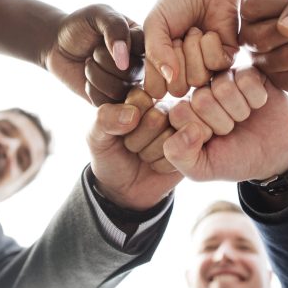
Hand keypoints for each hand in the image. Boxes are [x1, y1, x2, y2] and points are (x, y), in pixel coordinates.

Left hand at [45, 4, 144, 105]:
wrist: (58, 45)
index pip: (147, 50)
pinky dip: (91, 89)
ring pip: (119, 90)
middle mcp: (140, 65)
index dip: (121, 47)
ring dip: (95, 74)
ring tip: (89, 63)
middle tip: (94, 51)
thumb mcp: (98, 14)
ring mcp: (127, 85)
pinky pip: (106, 103)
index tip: (103, 38)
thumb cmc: (80, 26)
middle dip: (103, 59)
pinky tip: (87, 79)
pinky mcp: (112, 100)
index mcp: (142, 42)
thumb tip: (124, 60)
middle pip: (132, 72)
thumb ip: (115, 26)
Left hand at [89, 89, 181, 210]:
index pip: (140, 100)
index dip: (126, 123)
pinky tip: (157, 165)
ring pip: (170, 137)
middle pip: (157, 118)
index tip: (120, 132)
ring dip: (150, 154)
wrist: (123, 189)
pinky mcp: (192, 148)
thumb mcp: (96, 137)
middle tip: (132, 147)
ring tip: (144, 155)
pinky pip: (181, 155)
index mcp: (141, 97)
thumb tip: (133, 115)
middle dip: (138, 141)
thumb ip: (104, 119)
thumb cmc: (110, 156)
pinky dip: (162, 166)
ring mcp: (181, 128)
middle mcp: (164, 108)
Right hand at [143, 0, 263, 98]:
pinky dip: (211, 44)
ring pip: (198, 79)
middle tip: (181, 35)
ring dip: (194, 48)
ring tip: (196, 30)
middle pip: (178, 88)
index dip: (157, 66)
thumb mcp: (155, 24)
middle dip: (177, 56)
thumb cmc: (176, 2)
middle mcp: (185, 75)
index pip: (156, 89)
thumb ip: (155, 52)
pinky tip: (211, 32)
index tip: (161, 42)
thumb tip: (170, 78)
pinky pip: (217, 64)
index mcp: (163, 70)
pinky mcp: (228, 60)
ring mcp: (207, 70)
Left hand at [164, 69, 287, 181]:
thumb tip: (187, 129)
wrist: (273, 156)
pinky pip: (246, 78)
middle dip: (222, 124)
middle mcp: (199, 90)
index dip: (200, 133)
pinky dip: (256, 98)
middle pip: (202, 99)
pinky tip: (257, 105)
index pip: (179, 112)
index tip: (211, 140)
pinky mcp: (248, 71)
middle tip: (230, 129)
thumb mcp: (201, 168)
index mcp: (182, 110)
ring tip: (243, 118)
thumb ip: (178, 155)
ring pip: (224, 87)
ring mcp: (223, 78)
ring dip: (240, 111)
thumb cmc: (233, 160)